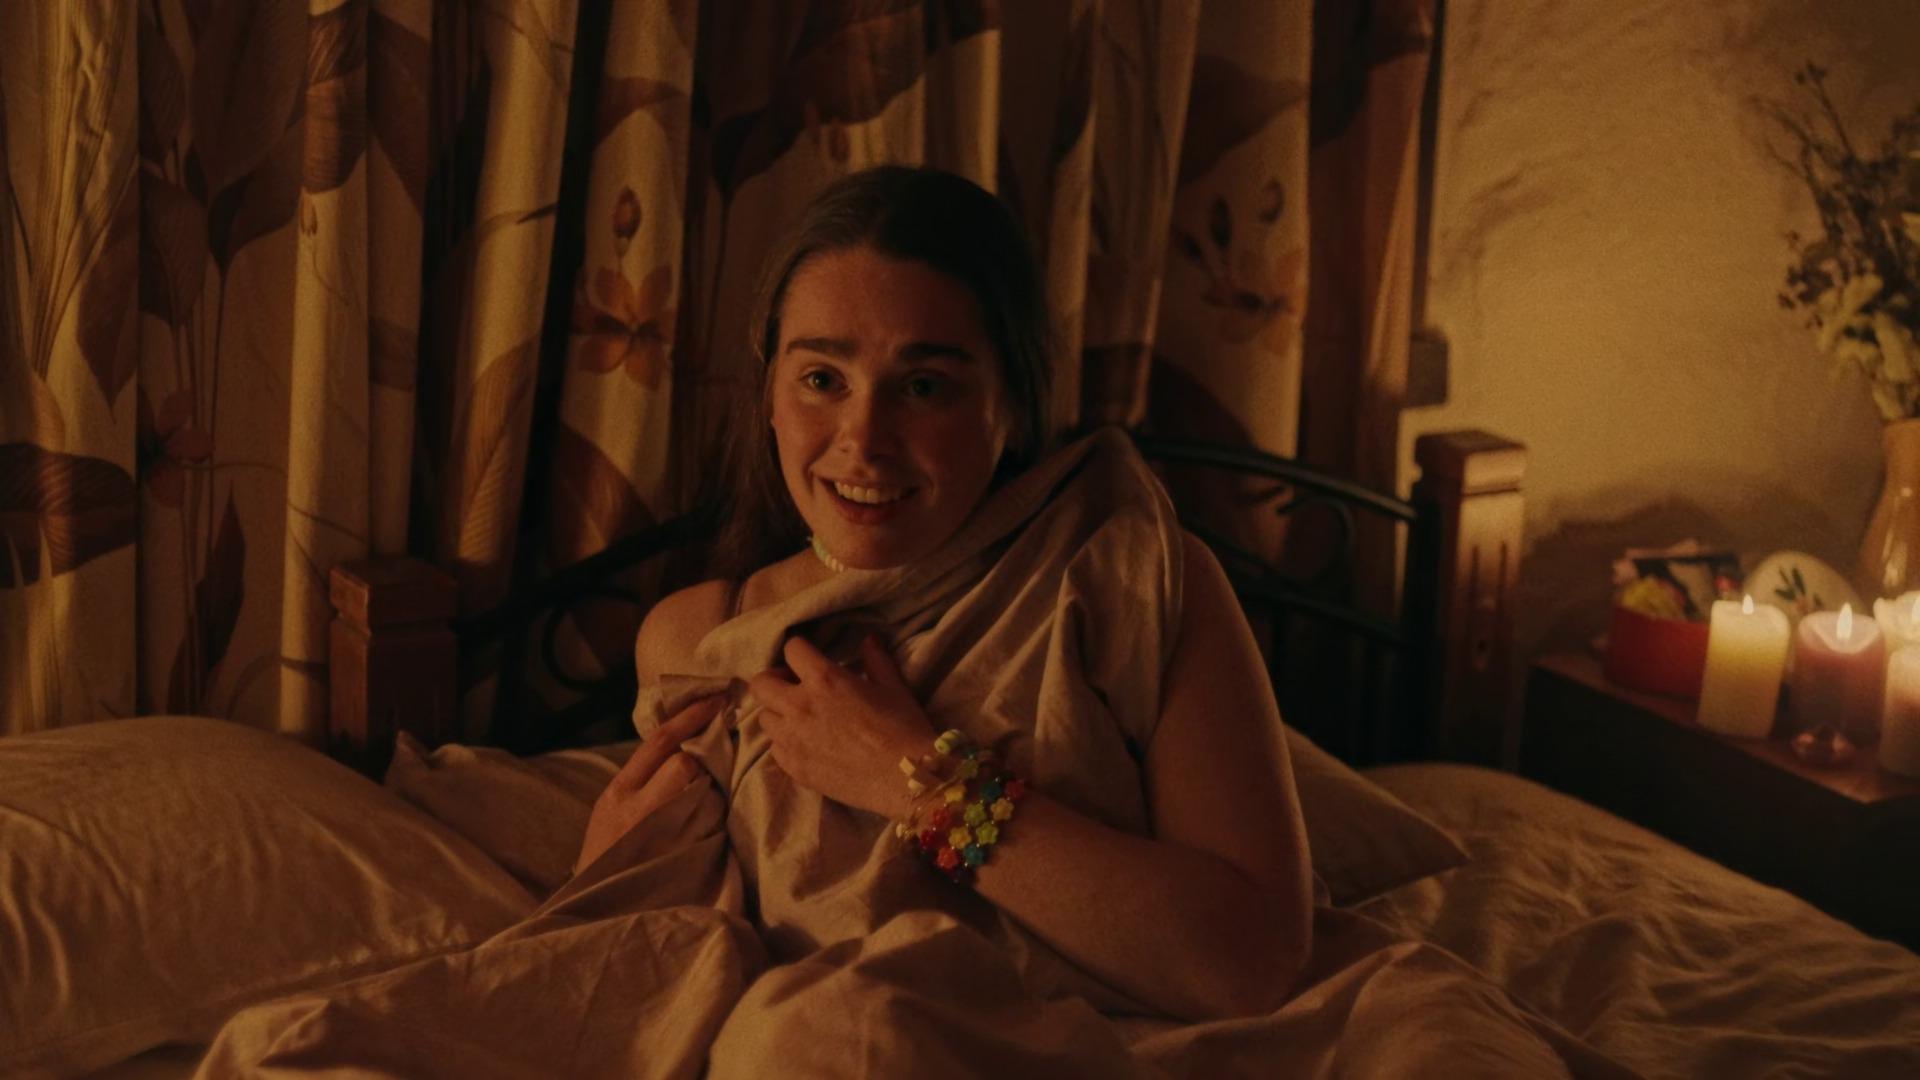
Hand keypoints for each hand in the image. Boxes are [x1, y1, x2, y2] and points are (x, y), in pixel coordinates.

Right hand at [576, 694, 722, 872]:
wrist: (599, 912)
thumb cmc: (607, 858)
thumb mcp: (611, 812)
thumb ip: (640, 781)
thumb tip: (680, 746)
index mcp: (618, 792)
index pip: (660, 740)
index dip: (692, 715)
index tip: (718, 699)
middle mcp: (639, 809)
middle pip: (685, 763)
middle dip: (699, 765)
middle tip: (702, 779)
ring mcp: (663, 835)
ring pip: (703, 792)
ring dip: (709, 795)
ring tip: (695, 815)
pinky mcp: (685, 858)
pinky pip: (713, 824)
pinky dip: (714, 822)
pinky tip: (703, 835)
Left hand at [747, 635, 931, 817]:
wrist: (906, 779)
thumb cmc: (904, 728)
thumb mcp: (893, 686)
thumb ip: (876, 659)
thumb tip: (869, 639)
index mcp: (824, 679)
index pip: (791, 649)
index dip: (800, 651)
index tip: (809, 660)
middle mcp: (799, 706)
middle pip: (760, 684)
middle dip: (775, 680)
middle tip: (795, 687)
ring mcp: (792, 740)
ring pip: (764, 718)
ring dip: (779, 713)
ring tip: (802, 719)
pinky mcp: (793, 768)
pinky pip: (775, 749)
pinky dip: (786, 743)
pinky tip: (808, 745)